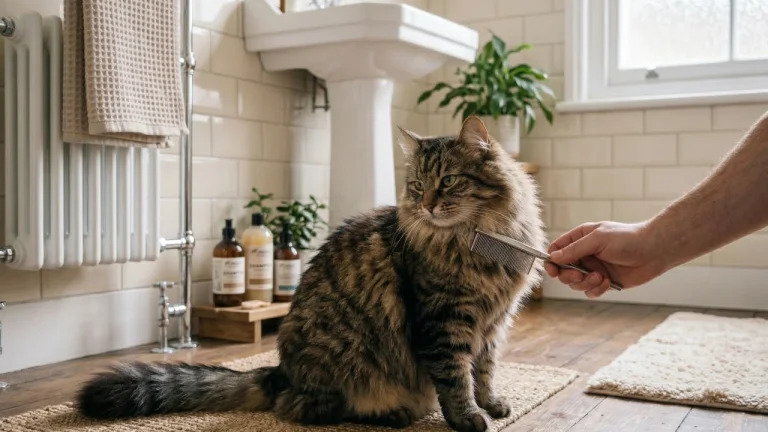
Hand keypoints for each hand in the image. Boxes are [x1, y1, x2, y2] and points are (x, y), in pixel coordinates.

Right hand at [544, 221, 665, 297]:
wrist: (654, 251)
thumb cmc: (627, 239)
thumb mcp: (597, 240)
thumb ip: (574, 249)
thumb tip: (553, 258)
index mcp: (580, 238)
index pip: (557, 250)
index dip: (552, 261)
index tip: (553, 270)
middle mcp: (585, 254)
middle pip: (563, 270)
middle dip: (569, 276)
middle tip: (579, 276)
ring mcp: (593, 269)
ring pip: (576, 283)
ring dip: (585, 283)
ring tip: (600, 277)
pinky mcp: (604, 282)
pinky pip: (590, 291)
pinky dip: (596, 289)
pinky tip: (608, 283)